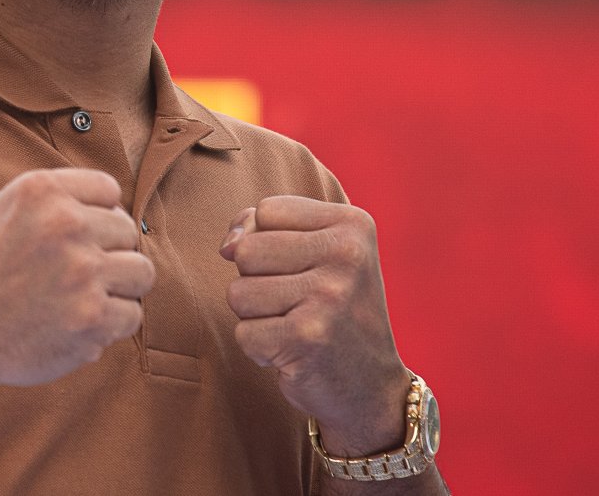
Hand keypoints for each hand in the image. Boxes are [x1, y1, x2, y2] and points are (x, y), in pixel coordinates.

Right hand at [0, 168, 154, 393]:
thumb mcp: (4, 209)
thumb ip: (56, 196)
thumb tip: (116, 202)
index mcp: (41, 191)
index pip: (108, 189)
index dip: (97, 214)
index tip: (77, 237)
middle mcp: (64, 224)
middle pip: (127, 231)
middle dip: (108, 252)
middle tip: (75, 274)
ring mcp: (82, 271)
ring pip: (141, 272)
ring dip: (119, 288)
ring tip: (86, 297)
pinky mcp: (92, 317)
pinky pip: (132, 315)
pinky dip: (111, 324)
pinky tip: (79, 322)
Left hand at [219, 196, 410, 454]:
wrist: (370, 386)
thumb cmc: (332, 309)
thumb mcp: (314, 252)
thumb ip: (262, 228)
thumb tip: (228, 245)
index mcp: (352, 224)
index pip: (267, 210)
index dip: (268, 241)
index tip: (304, 269)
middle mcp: (347, 255)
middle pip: (247, 250)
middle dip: (257, 281)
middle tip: (297, 303)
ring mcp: (329, 297)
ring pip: (238, 292)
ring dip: (256, 317)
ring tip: (295, 326)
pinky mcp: (308, 338)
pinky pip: (244, 333)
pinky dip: (260, 348)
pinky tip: (294, 352)